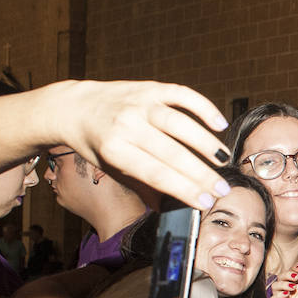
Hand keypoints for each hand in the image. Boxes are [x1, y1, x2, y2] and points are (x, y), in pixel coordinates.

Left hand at [40, 80, 230, 211]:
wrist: (74, 106)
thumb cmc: (97, 144)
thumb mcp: (111, 169)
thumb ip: (142, 187)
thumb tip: (171, 210)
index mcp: (114, 150)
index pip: (156, 174)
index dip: (184, 189)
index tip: (206, 201)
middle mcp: (126, 125)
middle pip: (172, 153)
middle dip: (201, 174)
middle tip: (222, 188)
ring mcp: (139, 104)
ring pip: (179, 123)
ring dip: (206, 143)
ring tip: (223, 159)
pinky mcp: (150, 88)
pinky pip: (181, 94)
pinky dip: (203, 107)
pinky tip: (218, 123)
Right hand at [269, 265, 297, 297]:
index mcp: (297, 288)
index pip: (292, 275)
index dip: (293, 269)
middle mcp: (288, 293)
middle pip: (281, 278)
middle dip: (287, 274)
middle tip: (295, 276)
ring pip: (275, 286)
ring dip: (282, 284)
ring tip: (292, 287)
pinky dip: (278, 295)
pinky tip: (286, 294)